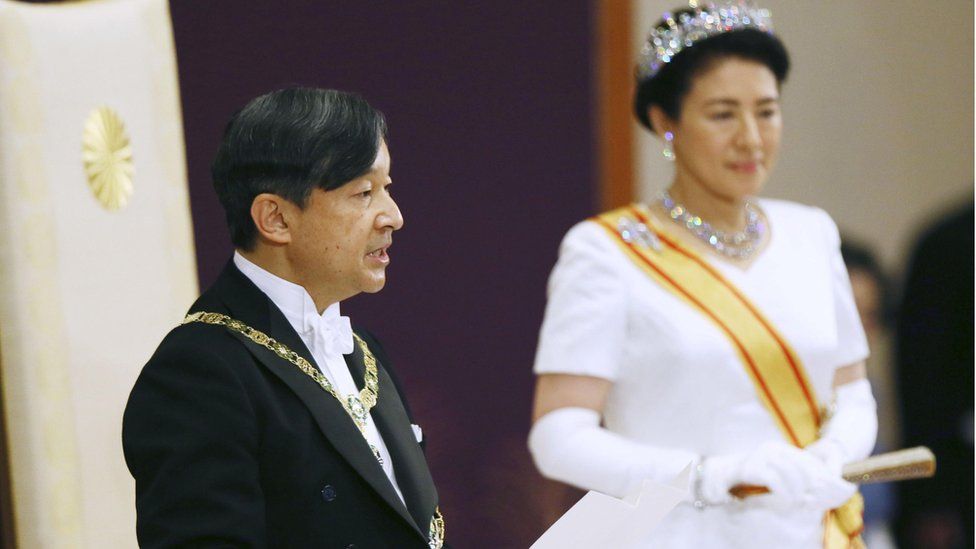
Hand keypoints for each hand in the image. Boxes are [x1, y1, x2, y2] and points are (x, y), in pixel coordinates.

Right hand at [700, 441, 854, 509]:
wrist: (722, 474)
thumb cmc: (750, 476)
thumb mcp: (773, 472)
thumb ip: (791, 475)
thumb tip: (815, 487)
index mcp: (780, 448)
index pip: (807, 460)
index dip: (820, 475)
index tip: (829, 490)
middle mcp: (773, 449)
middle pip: (803, 466)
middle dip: (813, 484)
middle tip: (817, 499)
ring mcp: (762, 456)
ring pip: (791, 474)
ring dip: (800, 491)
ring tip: (803, 502)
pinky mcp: (754, 467)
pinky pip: (776, 480)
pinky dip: (785, 492)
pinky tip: (788, 500)